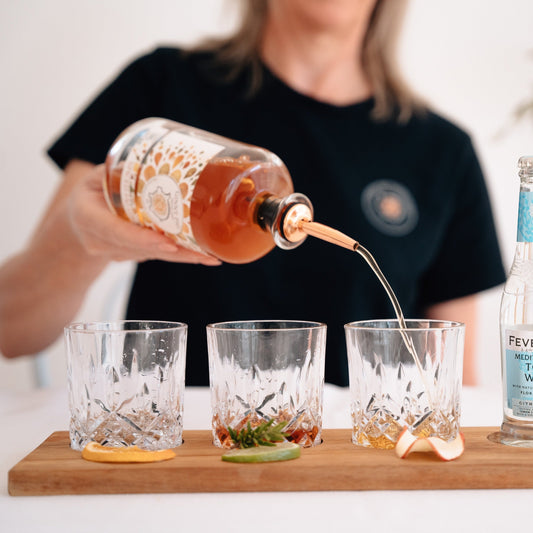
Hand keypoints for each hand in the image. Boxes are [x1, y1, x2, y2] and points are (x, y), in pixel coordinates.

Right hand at [68, 164, 220, 264]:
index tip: (168, 244)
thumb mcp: (96, 176)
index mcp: (87, 217)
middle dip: (175, 252)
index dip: (142, 239)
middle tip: (204, 254)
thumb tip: (158, 158)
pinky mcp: (132, 256)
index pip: (116, 231)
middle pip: (142, 249)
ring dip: (183, 256)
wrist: (77, 222)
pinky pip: (157, 255)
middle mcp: (100, 241)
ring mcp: (117, 252)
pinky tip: (205, 255)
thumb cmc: (90, 192)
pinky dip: (180, 254)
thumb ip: (119, 171)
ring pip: (154, 255)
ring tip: (211, 255)